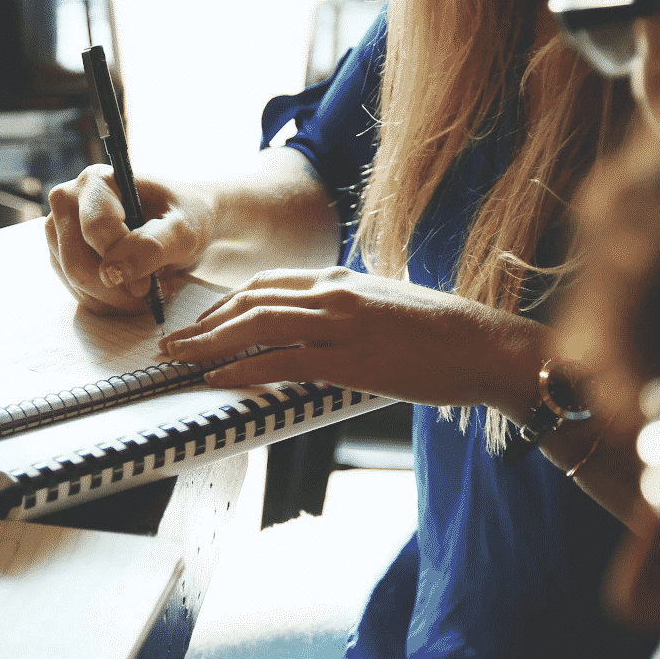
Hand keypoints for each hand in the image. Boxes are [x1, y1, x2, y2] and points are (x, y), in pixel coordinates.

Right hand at [45, 165, 214, 314]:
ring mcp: (59, 231)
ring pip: (75, 283)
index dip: (123, 261)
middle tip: (151, 291)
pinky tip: (132, 291)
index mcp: (96, 181)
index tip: (149, 282)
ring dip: (115, 298)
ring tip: (147, 287)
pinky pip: (78, 293)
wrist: (182, 224)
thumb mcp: (183, 230)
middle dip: (117, 288)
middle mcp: (68, 201)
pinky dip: (109, 302)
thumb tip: (115, 272)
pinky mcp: (62, 257)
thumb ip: (152, 246)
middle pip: (76, 262)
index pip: (95, 229)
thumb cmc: (184, 217)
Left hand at [157, 266, 546, 410]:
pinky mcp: (351, 358)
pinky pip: (282, 362)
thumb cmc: (443, 334)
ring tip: (180, 360)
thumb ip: (346, 312)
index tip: (201, 323)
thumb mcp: (385, 307)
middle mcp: (334, 293)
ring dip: (209, 344)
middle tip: (172, 343)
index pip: (266, 284)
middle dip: (204, 323)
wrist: (487, 345)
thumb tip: (317, 330)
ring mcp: (341, 324)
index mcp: (341, 279)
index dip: (225, 304)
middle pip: (250, 301)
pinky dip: (243, 370)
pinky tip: (218, 380)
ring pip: (257, 326)